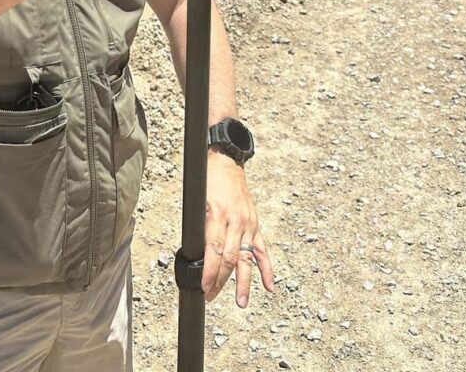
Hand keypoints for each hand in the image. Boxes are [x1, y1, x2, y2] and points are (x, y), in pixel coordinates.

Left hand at [202, 151, 273, 306]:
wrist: (227, 163)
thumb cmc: (208, 181)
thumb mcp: (198, 202)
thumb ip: (200, 228)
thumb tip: (196, 255)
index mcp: (218, 215)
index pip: (214, 250)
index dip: (209, 272)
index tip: (204, 287)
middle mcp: (236, 222)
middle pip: (229, 259)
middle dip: (220, 281)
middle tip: (211, 297)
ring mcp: (248, 224)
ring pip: (246, 259)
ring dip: (244, 283)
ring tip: (241, 302)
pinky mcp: (256, 225)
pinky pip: (262, 250)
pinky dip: (267, 269)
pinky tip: (269, 286)